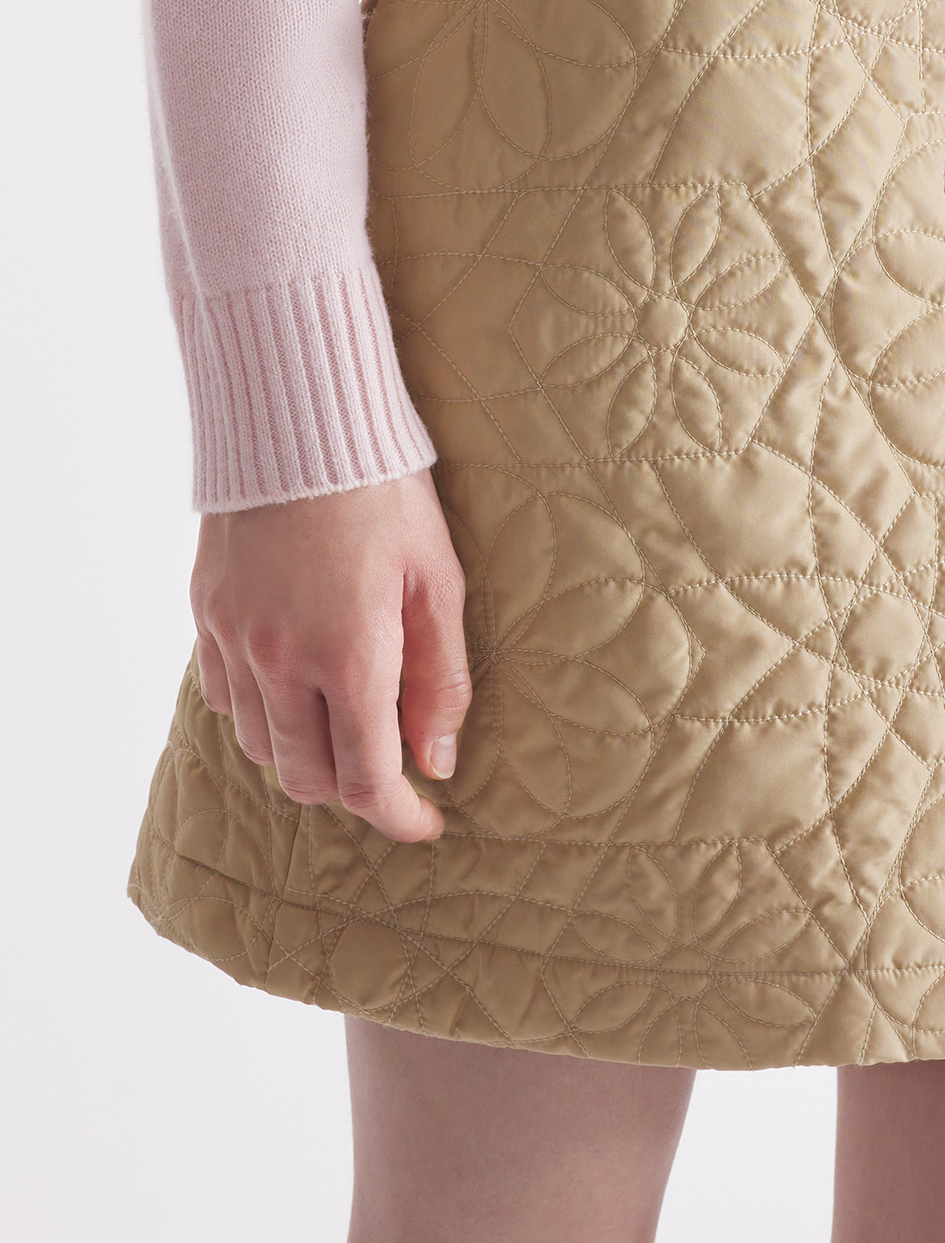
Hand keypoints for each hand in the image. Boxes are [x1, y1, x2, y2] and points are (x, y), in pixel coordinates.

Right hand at [191, 470, 470, 842]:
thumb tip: (437, 760)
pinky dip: (262, 715)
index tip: (426, 821)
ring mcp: (234, 641)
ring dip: (306, 757)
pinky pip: (225, 699)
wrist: (299, 421)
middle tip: (392, 770)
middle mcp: (280, 663)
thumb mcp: (438, 583)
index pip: (366, 779)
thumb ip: (440, 680)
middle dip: (354, 791)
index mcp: (348, 659)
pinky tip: (294, 688)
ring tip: (346, 728)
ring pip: (261, 748)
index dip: (399, 816)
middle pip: (309, 778)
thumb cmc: (386, 496)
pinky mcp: (206, 615)